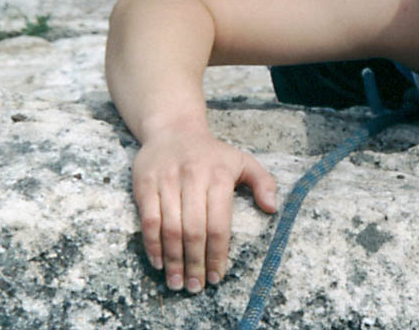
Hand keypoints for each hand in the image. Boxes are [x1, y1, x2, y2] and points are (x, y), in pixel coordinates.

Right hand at [131, 129, 276, 292]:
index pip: (219, 223)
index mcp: (219, 176)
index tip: (218, 276)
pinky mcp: (145, 183)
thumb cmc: (213, 154)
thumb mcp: (243, 161)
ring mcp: (167, 181)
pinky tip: (159, 262)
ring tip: (177, 282)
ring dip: (173, 260)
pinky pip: (148, 220)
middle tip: (196, 287)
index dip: (218, 253)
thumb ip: (263, 182)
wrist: (174, 130)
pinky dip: (153, 244)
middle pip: (193, 230)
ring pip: (170, 228)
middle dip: (196, 263)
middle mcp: (193, 178)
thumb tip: (273, 208)